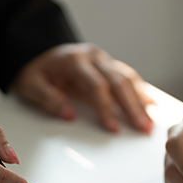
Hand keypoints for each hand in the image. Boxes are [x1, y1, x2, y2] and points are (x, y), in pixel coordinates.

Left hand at [12, 43, 152, 133]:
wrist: (36, 53)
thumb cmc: (35, 72)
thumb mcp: (30, 85)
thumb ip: (48, 99)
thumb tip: (69, 115)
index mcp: (74, 60)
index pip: (96, 85)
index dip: (106, 107)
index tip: (113, 128)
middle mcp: (93, 56)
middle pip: (119, 81)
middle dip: (133, 106)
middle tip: (143, 128)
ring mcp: (103, 59)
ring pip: (128, 77)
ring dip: (141, 100)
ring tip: (150, 122)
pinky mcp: (108, 65)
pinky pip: (128, 76)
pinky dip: (141, 91)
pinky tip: (151, 105)